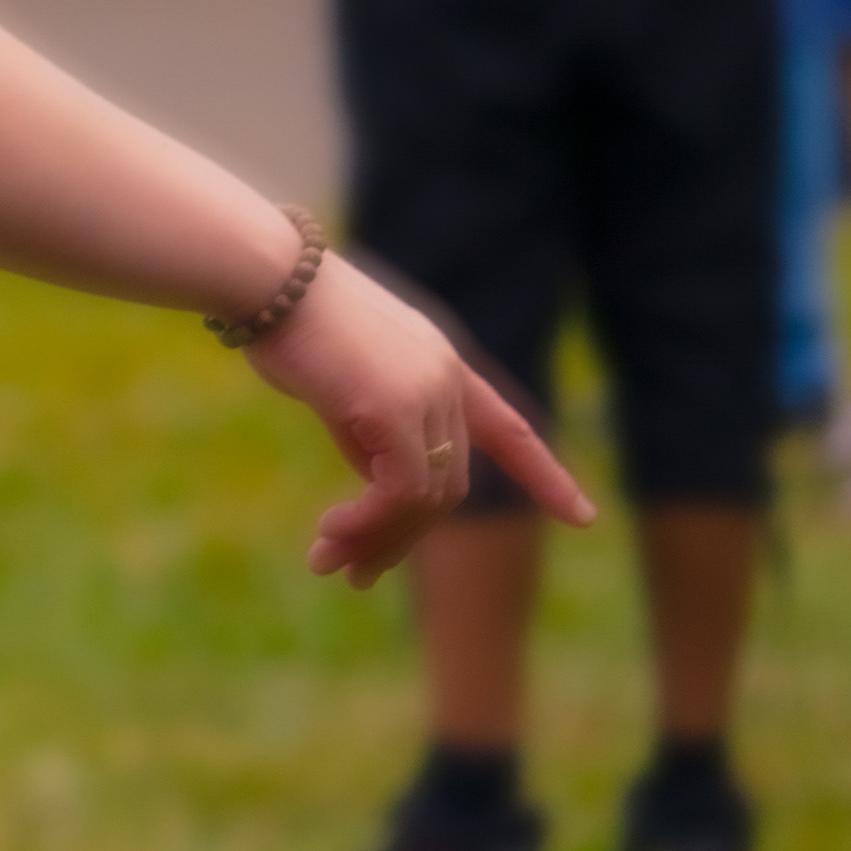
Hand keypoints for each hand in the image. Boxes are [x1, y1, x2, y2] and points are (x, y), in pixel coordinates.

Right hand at [241, 254, 594, 586]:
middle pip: (451, 485)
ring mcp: (427, 392)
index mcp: (442, 364)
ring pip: (428, 497)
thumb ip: (371, 427)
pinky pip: (399, 491)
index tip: (583, 518)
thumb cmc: (286, 320)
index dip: (545, 477)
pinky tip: (330, 533)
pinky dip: (368, 523)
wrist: (266, 277)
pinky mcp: (393, 408)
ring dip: (378, 540)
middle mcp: (446, 379)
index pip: (508, 429)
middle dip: (402, 538)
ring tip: (327, 565)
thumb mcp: (340, 380)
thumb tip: (380, 486)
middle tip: (353, 573)